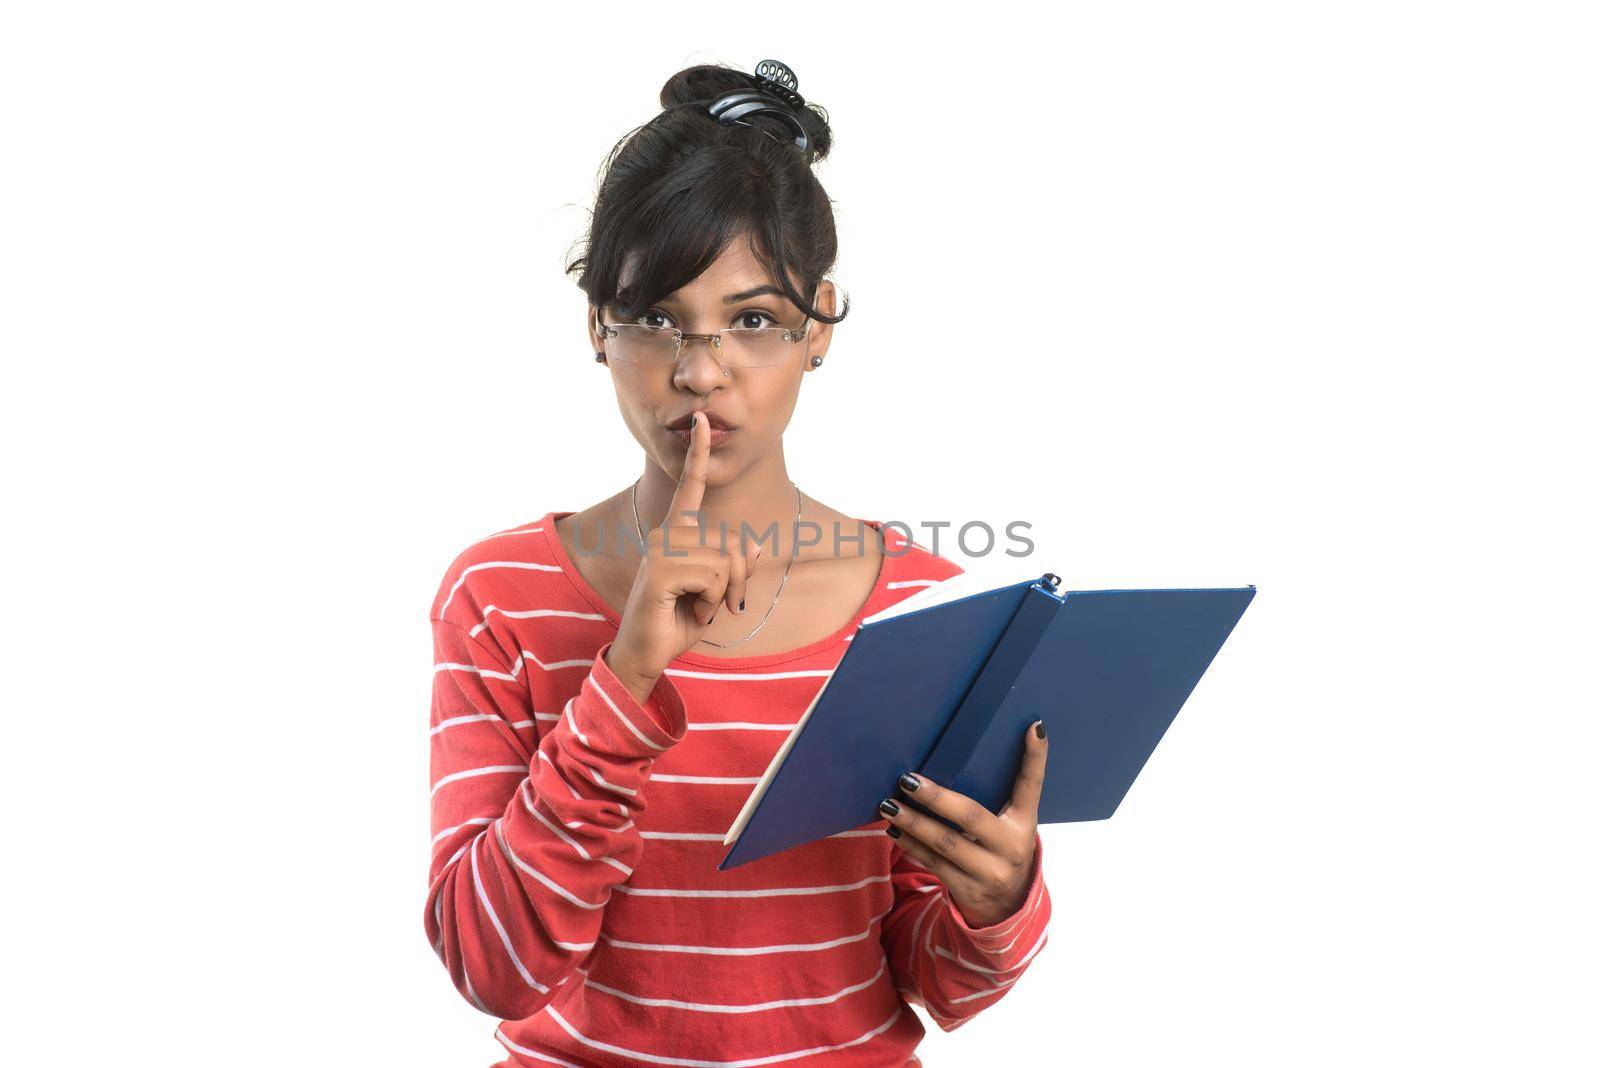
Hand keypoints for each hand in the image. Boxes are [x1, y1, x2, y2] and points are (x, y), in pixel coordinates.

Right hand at [607, 411, 763, 702]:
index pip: (691, 487)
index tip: (702, 419)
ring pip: (725, 563)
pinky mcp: (660, 571)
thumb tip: (755, 544)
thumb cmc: (678, 620)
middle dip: (739, 581)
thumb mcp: (716, 592)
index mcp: (677, 534)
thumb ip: (734, 566)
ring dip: (722, 595)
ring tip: (696, 607)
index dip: (698, 453)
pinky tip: (688, 612)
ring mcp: (661, 551)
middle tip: (720, 605)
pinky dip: (710, 603)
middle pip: (732, 543)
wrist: (645, 654)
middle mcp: (666, 535)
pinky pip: (713, 579)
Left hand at [880, 720, 1047, 928]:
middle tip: (907, 779)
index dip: (1035, 757)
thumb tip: (966, 753)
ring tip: (889, 805)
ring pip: (945, 842)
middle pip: (970, 815)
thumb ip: (999, 796)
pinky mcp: (968, 889)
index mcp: (1025, 822)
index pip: (1032, 784)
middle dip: (935, 797)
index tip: (1034, 727)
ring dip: (913, 822)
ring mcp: (990, 872)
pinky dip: (911, 845)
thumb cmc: (1001, 849)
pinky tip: (894, 830)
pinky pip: (934, 863)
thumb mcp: (1010, 825)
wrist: (1007, 907)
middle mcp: (1012, 846)